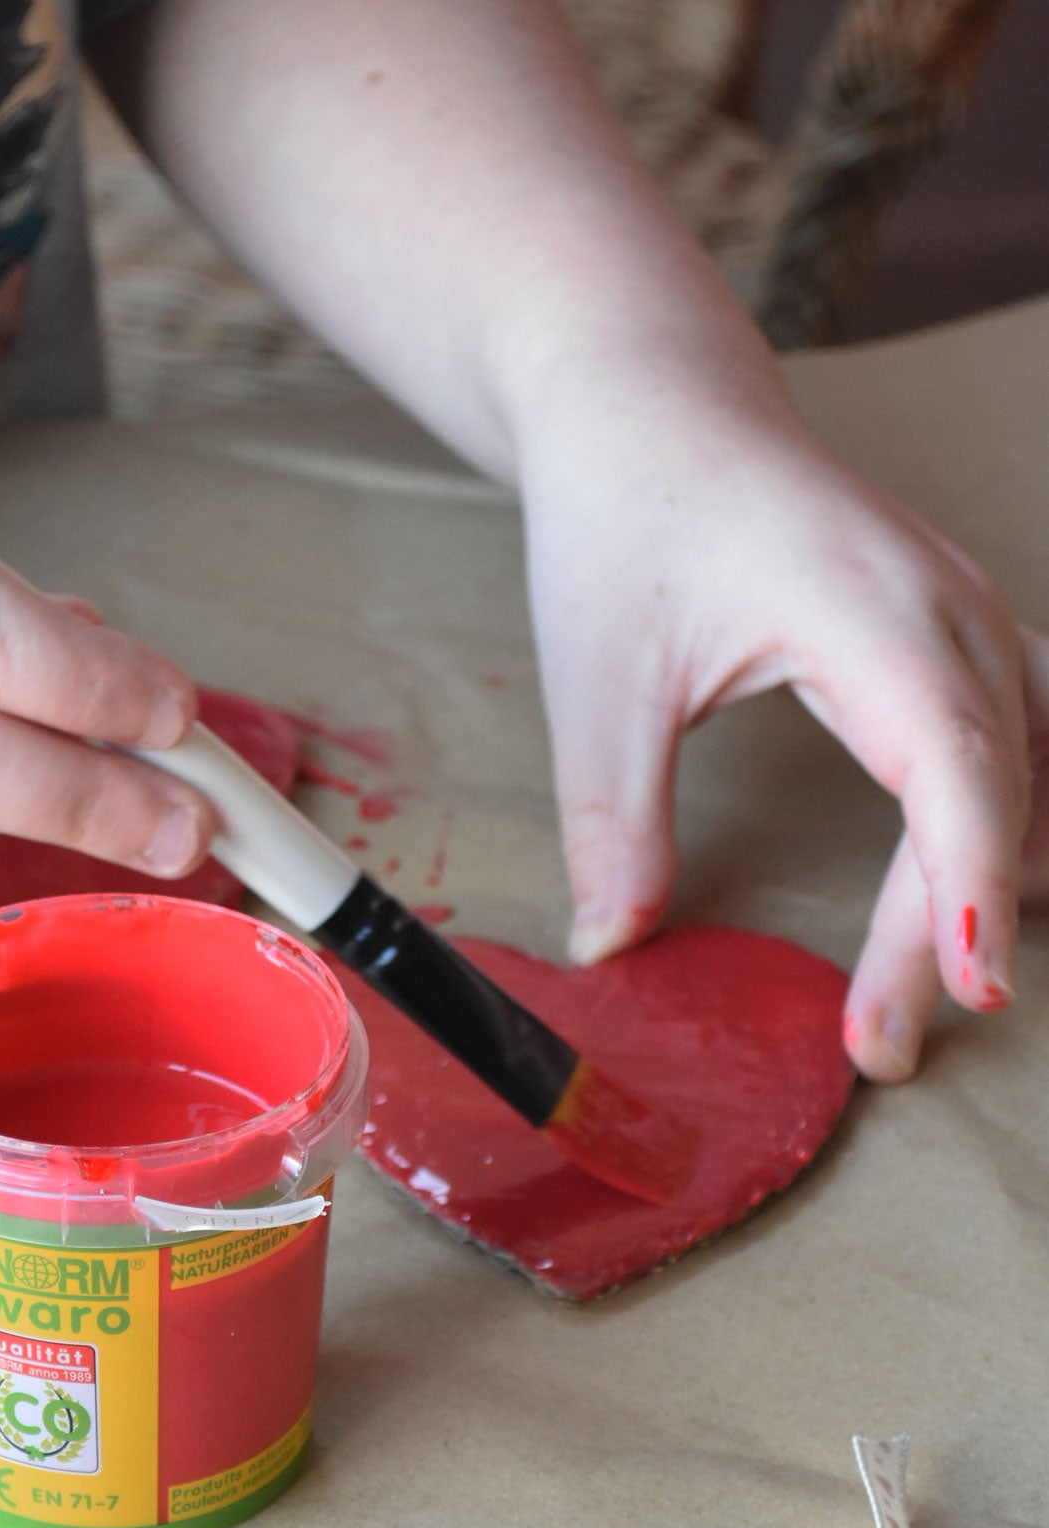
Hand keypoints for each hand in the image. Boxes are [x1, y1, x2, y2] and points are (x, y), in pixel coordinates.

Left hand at [519, 385, 1032, 1080]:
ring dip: (994, 878)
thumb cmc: (625, 520)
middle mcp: (952, 610)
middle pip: (997, 798)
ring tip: (932, 987)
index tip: (966, 994)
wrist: (654, 405)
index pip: (957, 777)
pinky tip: (984, 884)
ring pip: (1033, 768)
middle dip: (955, 931)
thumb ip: (616, 823)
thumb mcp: (599, 686)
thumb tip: (612, 948)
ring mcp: (970, 609)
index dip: (965, 895)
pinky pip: (1031, 731)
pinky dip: (1011, 816)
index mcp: (873, 617)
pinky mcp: (960, 622)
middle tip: (882, 1047)